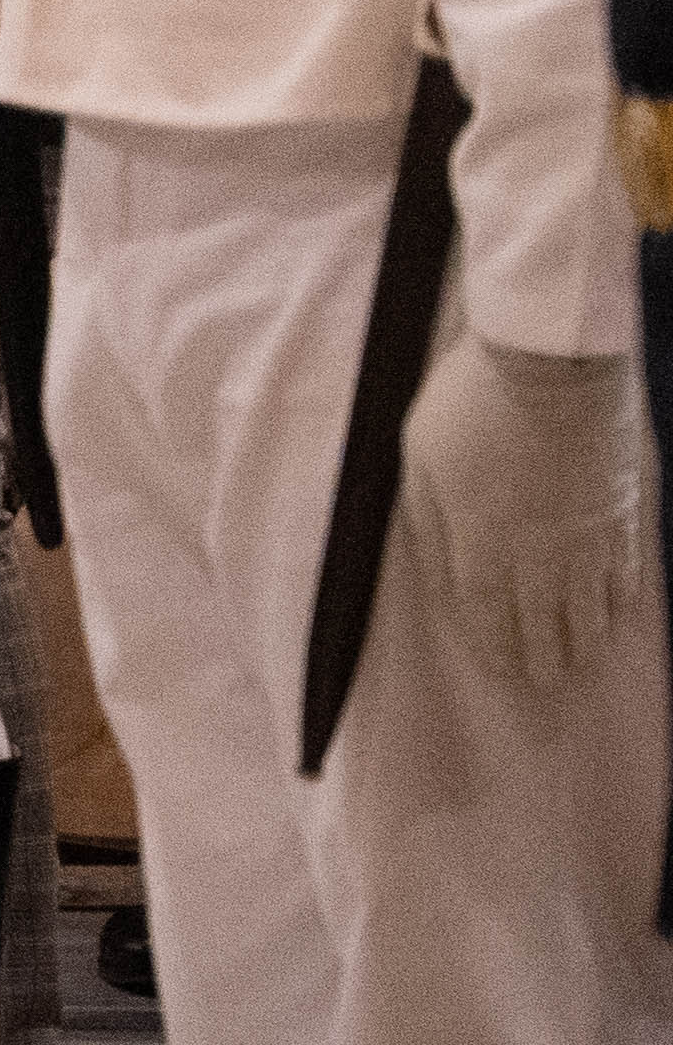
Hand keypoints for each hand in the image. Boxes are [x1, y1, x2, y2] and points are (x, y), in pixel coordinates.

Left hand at [395, 323, 648, 694]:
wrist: (552, 363)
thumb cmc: (470, 402)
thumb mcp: (420, 458)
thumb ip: (430, 524)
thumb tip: (441, 577)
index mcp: (481, 540)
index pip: (487, 613)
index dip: (495, 646)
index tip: (502, 670)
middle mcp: (538, 551)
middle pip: (543, 621)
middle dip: (542, 656)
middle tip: (545, 682)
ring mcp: (586, 534)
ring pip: (588, 606)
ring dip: (582, 639)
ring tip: (578, 662)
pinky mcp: (621, 511)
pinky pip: (624, 572)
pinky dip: (618, 600)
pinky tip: (616, 614)